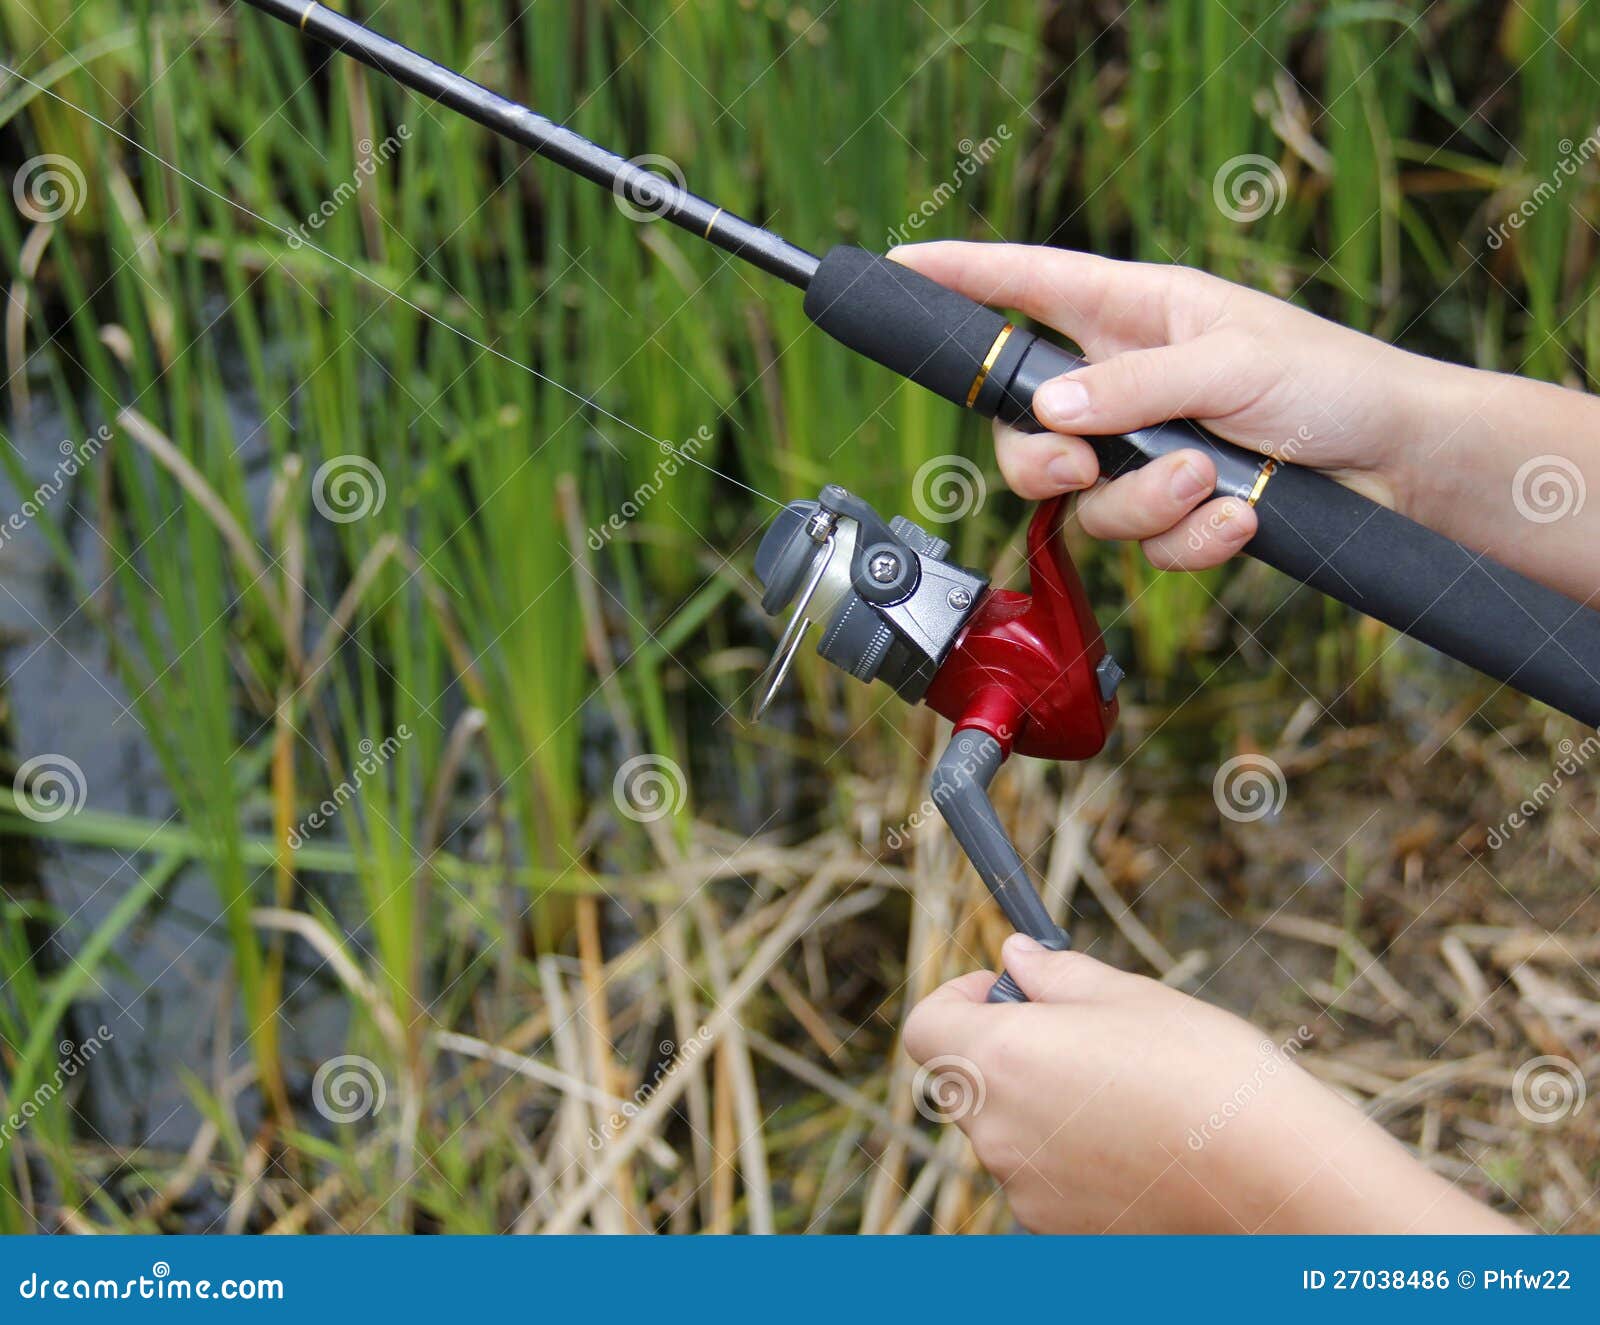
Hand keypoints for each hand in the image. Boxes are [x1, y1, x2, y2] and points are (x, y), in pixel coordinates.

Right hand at [889, 242, 1599, 596]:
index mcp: (1134, 312)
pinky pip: (1144, 544)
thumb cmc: (1331, 380)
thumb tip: (1051, 411)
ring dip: (1145, 502)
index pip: (1027, 285)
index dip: (961, 275)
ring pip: (1084, 501)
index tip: (902, 269)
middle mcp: (1124, 383)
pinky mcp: (1174, 511)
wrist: (1398, 465)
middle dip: (1043, 457)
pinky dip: (1191, 539)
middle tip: (1079, 464)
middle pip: (1025, 426)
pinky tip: (1241, 514)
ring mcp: (1145, 451)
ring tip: (1211, 480)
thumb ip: (1133, 386)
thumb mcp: (1231, 362)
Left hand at [903, 935, 1518, 1233]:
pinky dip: (1074, 1159)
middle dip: (1010, 1051)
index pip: (925, 1026)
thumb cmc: (1205, 1071)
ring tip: (1131, 1096)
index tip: (1006, 991)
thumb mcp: (1130, 997)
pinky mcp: (1062, 1232)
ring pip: (1013, 1133)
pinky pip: (1047, 1180)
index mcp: (999, 1060)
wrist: (1277, 1180)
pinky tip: (1141, 1146)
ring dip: (1046, 1107)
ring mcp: (1026, 1192)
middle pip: (970, 1080)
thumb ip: (1055, 976)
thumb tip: (1014, 956)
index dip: (958, 1000)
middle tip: (1085, 1037)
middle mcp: (996, 1133)